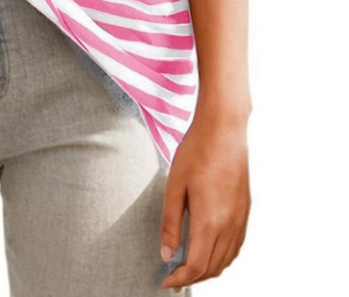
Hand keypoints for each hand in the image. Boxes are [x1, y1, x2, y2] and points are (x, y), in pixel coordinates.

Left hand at [159, 111, 250, 289]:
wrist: (224, 129)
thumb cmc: (196, 152)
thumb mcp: (174, 186)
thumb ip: (170, 223)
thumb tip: (166, 254)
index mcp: (210, 220)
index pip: (196, 265)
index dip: (179, 278)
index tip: (166, 281)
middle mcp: (229, 224)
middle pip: (212, 267)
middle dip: (192, 277)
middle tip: (173, 276)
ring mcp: (241, 218)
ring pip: (227, 260)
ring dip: (208, 269)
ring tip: (188, 266)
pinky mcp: (246, 211)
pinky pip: (236, 246)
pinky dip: (223, 257)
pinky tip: (209, 251)